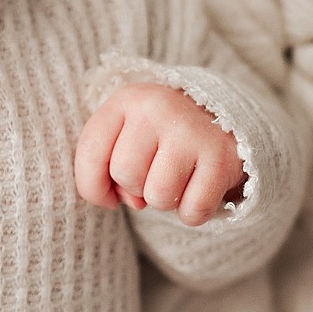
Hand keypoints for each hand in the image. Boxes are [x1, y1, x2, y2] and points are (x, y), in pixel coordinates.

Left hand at [74, 83, 246, 227]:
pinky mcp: (222, 157)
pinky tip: (197, 188)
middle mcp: (158, 108)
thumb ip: (107, 169)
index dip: (92, 185)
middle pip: (125, 174)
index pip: (90, 151)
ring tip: (176, 178)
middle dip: (134, 188)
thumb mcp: (125, 136)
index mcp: (126, 99)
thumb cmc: (159, 135)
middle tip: (153, 173)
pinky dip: (192, 211)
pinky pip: (193, 209)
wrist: (221, 118)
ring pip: (158, 195)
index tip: (107, 191)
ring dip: (164, 200)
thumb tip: (132, 202)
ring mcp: (192, 131)